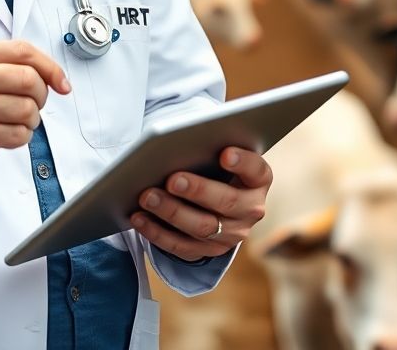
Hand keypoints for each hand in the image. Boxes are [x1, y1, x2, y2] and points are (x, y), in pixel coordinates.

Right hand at [0, 41, 69, 179]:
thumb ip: (1, 63)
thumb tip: (49, 75)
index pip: (24, 52)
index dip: (51, 67)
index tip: (61, 83)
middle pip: (30, 81)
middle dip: (41, 96)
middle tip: (34, 103)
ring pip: (27, 111)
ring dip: (31, 120)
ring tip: (16, 120)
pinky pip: (17, 136)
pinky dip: (20, 137)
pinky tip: (5, 133)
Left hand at [130, 147, 271, 261]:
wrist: (215, 203)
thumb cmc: (214, 169)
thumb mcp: (219, 158)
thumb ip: (208, 150)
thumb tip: (177, 145)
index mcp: (257, 181)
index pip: (256, 170)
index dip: (242, 162)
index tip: (224, 153)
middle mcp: (251, 210)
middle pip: (227, 202)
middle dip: (197, 190)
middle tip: (172, 180)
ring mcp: (231, 235)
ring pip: (202, 227)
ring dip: (171, 212)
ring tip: (147, 196)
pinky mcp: (209, 252)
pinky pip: (181, 247)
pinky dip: (156, 232)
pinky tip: (138, 218)